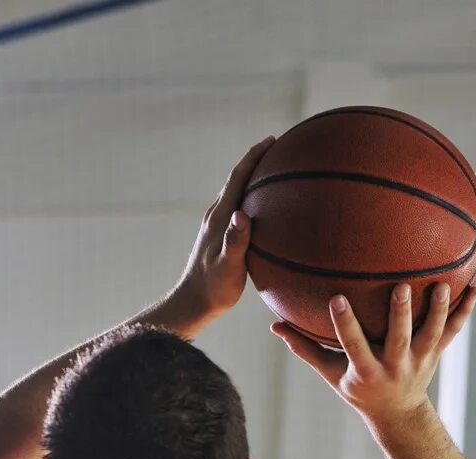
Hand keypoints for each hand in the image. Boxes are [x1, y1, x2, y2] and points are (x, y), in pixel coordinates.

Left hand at [172, 136, 275, 318]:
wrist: (194, 302)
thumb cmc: (213, 288)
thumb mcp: (227, 267)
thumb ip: (235, 242)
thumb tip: (242, 215)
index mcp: (220, 217)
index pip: (238, 178)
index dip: (254, 156)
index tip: (273, 140)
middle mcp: (218, 215)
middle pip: (238, 178)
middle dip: (258, 160)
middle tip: (280, 147)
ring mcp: (219, 224)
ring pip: (239, 191)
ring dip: (256, 177)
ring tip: (278, 170)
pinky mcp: (222, 235)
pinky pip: (241, 207)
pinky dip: (255, 197)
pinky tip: (269, 207)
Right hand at [272, 283, 475, 423]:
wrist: (397, 413)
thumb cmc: (357, 388)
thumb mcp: (330, 374)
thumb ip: (304, 349)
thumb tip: (273, 325)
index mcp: (366, 370)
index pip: (353, 345)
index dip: (345, 324)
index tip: (337, 298)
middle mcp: (395, 366)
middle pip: (400, 338)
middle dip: (400, 314)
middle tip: (401, 287)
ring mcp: (419, 361)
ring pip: (431, 334)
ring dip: (438, 310)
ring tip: (441, 284)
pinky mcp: (435, 354)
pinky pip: (452, 332)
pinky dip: (464, 312)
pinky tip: (475, 289)